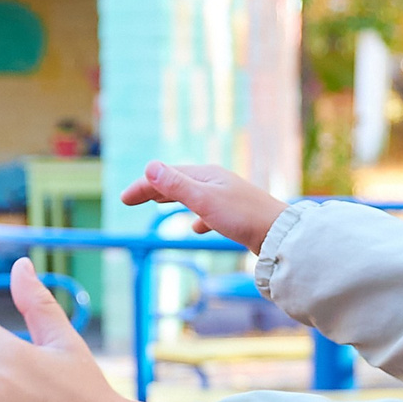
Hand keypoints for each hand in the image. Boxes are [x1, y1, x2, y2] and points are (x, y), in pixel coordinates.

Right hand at [117, 161, 287, 252]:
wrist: (279, 234)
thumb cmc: (242, 217)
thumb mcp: (204, 200)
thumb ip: (176, 185)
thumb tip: (149, 167)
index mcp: (206, 175)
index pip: (166, 175)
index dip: (143, 186)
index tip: (124, 199)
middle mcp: (216, 182)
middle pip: (178, 182)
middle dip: (153, 190)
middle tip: (130, 200)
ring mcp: (227, 197)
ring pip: (192, 195)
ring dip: (172, 199)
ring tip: (158, 205)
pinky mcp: (236, 214)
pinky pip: (209, 212)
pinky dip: (196, 217)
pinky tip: (197, 228)